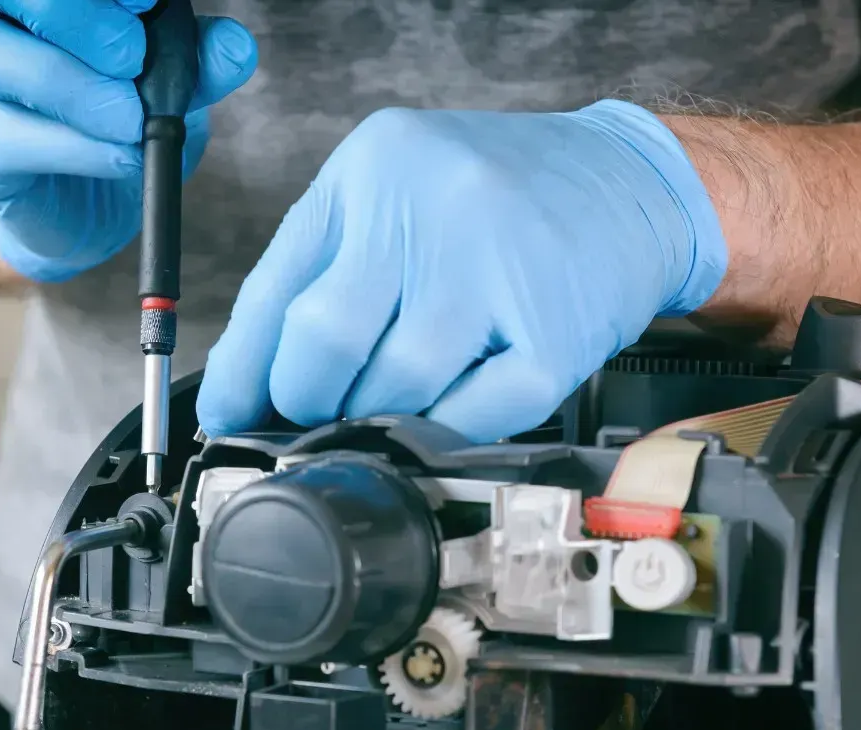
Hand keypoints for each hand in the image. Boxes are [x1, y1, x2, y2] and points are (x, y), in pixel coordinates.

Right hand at [0, 0, 256, 281]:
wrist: (88, 206)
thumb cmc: (120, 123)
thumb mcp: (170, 86)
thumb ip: (198, 61)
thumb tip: (235, 47)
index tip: (147, 3)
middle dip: (83, 20)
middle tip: (134, 59)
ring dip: (80, 90)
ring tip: (134, 122)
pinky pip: (13, 135)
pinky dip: (80, 148)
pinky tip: (122, 157)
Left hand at [196, 100, 727, 442]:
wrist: (632, 183)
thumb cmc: (502, 195)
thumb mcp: (396, 190)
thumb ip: (326, 265)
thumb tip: (257, 379)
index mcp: (378, 166)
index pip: (278, 286)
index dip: (243, 369)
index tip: (228, 415)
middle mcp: (436, 206)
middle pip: (326, 341)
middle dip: (308, 398)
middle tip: (318, 411)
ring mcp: (501, 270)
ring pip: (394, 389)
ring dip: (377, 418)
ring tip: (393, 399)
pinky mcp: (555, 336)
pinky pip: (469, 420)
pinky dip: (444, 432)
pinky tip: (448, 408)